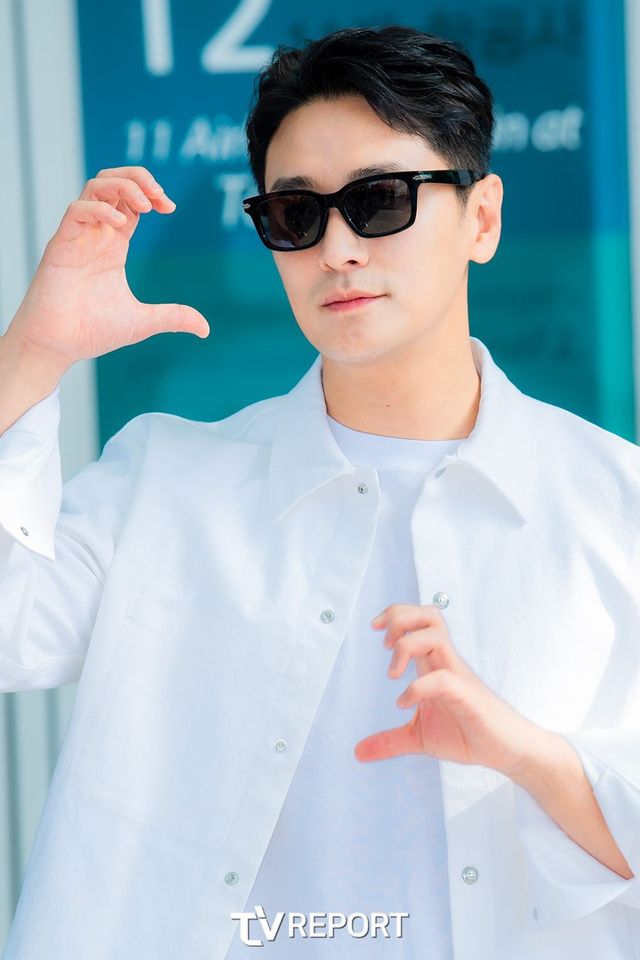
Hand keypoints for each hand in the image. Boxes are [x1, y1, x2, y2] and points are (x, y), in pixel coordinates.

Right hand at [6, 165, 208, 373]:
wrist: (58, 346)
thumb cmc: (91, 331)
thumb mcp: (143, 322)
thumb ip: (173, 318)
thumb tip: (205, 328)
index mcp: (113, 245)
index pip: (131, 201)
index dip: (152, 194)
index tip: (170, 207)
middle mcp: (96, 235)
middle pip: (113, 182)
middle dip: (138, 178)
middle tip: (160, 197)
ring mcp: (78, 237)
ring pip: (95, 187)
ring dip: (122, 186)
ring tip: (145, 205)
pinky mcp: (61, 245)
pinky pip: (77, 210)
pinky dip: (100, 210)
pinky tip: (120, 226)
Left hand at [353, 603, 545, 776]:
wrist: (506, 751)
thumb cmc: (468, 734)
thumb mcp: (419, 737)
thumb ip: (389, 741)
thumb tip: (358, 752)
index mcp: (435, 664)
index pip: (419, 621)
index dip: (395, 616)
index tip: (375, 630)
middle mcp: (446, 663)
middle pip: (428, 615)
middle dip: (400, 618)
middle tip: (383, 643)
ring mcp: (458, 676)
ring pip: (435, 635)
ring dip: (406, 646)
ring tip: (393, 673)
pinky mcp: (467, 696)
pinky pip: (441, 679)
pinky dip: (416, 688)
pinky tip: (404, 703)